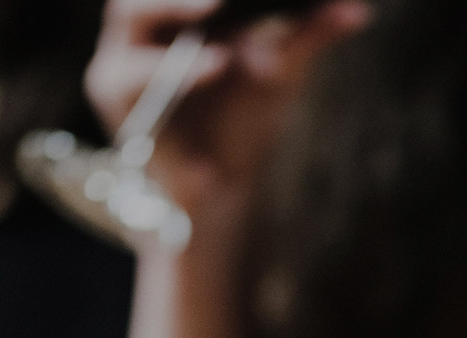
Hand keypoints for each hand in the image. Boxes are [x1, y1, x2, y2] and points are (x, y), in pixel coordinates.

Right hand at [85, 0, 369, 223]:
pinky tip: (217, 67)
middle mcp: (148, 18)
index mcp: (185, 8)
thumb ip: (307, 40)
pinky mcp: (110, 90)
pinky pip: (133, 74)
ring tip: (224, 48)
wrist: (218, 191)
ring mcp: (123, 49)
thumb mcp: (280, 77)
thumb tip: (355, 14)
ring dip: (173, 11)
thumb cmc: (243, 121)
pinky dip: (178, 73)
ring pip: (129, 12)